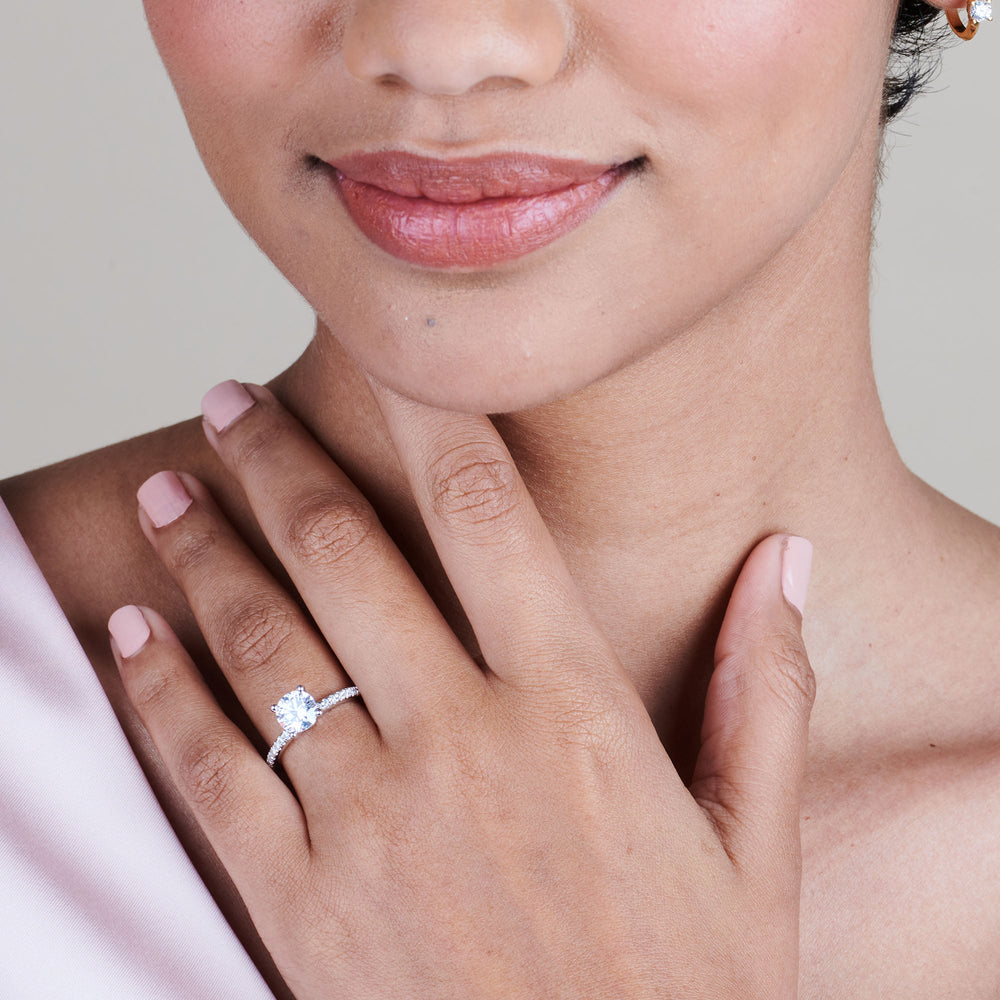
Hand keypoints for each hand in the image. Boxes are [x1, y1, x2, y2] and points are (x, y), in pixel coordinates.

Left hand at [109, 380, 814, 998]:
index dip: (428, 414)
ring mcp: (367, 824)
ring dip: (205, 552)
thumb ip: (762, 692)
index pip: (487, 513)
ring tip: (165, 486)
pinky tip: (130, 628)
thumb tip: (788, 560)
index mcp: (573, 713)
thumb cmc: (687, 998)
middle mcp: (459, 745)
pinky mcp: (299, 907)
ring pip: (264, 644)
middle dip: (276, 464)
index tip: (379, 355)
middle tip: (230, 404)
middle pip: (345, 556)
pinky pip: (211, 769)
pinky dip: (162, 688)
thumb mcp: (754, 849)